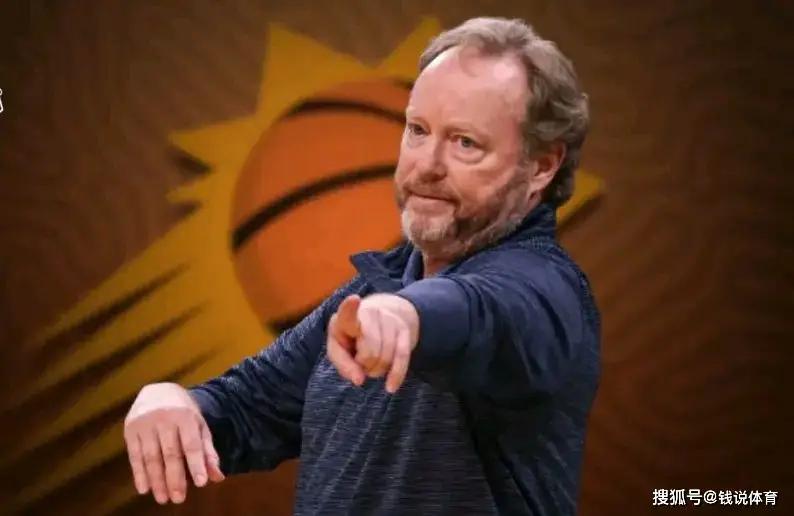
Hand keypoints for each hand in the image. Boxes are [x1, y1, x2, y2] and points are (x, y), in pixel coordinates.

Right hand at [123, 382, 224, 504]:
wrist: (158, 391)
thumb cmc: (183, 413)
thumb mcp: (199, 426)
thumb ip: (207, 451)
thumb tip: (217, 476)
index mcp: (185, 416)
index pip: (191, 444)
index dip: (196, 464)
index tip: (201, 483)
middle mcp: (164, 418)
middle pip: (170, 453)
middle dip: (175, 478)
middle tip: (179, 499)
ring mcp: (145, 423)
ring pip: (151, 457)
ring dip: (157, 480)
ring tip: (163, 498)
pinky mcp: (130, 429)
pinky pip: (134, 455)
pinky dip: (139, 473)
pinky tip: (144, 489)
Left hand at [327, 293, 419, 392]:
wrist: (384, 314)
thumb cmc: (354, 336)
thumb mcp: (341, 348)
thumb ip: (344, 364)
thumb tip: (359, 380)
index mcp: (346, 318)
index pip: (348, 313)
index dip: (350, 308)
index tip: (354, 299)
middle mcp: (369, 314)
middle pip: (369, 353)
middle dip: (364, 365)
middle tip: (361, 360)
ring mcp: (388, 320)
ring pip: (385, 358)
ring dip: (377, 369)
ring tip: (372, 361)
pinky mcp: (404, 330)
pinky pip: (402, 357)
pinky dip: (396, 375)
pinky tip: (390, 387)